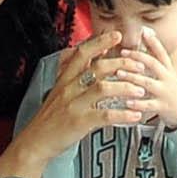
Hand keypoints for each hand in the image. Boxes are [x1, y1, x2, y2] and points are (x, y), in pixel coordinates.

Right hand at [8, 33, 148, 168]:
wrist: (35, 141)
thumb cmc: (50, 118)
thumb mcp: (59, 92)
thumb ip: (75, 76)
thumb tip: (94, 57)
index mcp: (65, 80)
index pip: (82, 53)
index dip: (100, 42)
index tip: (117, 35)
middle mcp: (69, 89)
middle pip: (97, 67)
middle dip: (121, 63)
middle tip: (139, 65)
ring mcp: (74, 105)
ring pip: (103, 88)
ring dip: (125, 87)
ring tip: (141, 89)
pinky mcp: (79, 122)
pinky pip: (105, 115)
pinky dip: (123, 114)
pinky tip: (135, 115)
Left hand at [107, 30, 176, 128]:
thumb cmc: (174, 91)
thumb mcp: (169, 73)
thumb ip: (157, 57)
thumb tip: (147, 34)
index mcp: (168, 70)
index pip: (162, 52)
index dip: (153, 41)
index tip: (143, 31)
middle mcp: (167, 79)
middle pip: (154, 64)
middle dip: (138, 57)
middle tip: (123, 53)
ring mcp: (164, 93)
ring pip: (148, 83)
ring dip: (132, 78)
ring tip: (119, 74)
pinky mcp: (162, 107)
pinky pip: (148, 105)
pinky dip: (137, 104)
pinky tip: (127, 102)